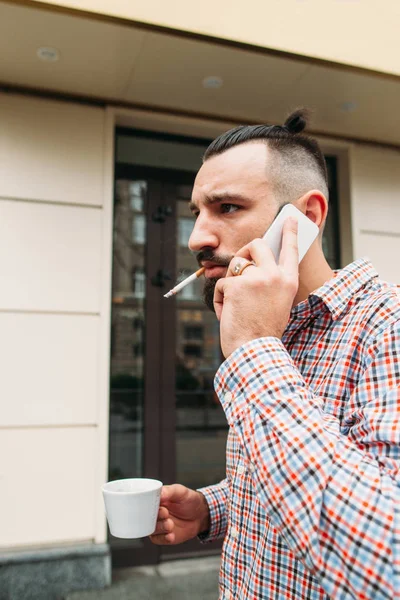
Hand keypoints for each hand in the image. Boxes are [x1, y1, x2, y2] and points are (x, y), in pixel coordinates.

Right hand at [149, 484, 209, 544]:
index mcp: (155, 500)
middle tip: (165, 513)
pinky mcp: (163, 536)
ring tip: (170, 525)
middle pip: (146, 517)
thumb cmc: (189, 500)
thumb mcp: (181, 492)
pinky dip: (163, 538)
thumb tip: (160, 493)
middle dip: (155, 517)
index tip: (157, 505)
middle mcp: (154, 513)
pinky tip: (171, 535)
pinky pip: (157, 540)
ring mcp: (158, 525)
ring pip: (151, 529)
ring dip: (160, 528)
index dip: (148, 505)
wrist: (200, 515)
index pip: (145, 503)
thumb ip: (170, 491)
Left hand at [214, 217, 298, 357]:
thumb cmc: (263, 331)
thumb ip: (271, 282)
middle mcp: (275, 275)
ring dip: (230, 282)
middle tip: (241, 265)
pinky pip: (222, 283)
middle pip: (257, 245)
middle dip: (245, 252)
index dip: (289, 232)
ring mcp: (255, 278)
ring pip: (236, 265)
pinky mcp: (236, 284)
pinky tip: (228, 314)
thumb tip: (254, 264)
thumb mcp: (277, 303)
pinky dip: (220, 299)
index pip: (291, 249)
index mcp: (288, 281)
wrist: (255, 351)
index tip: (289, 217)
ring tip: (235, 304)